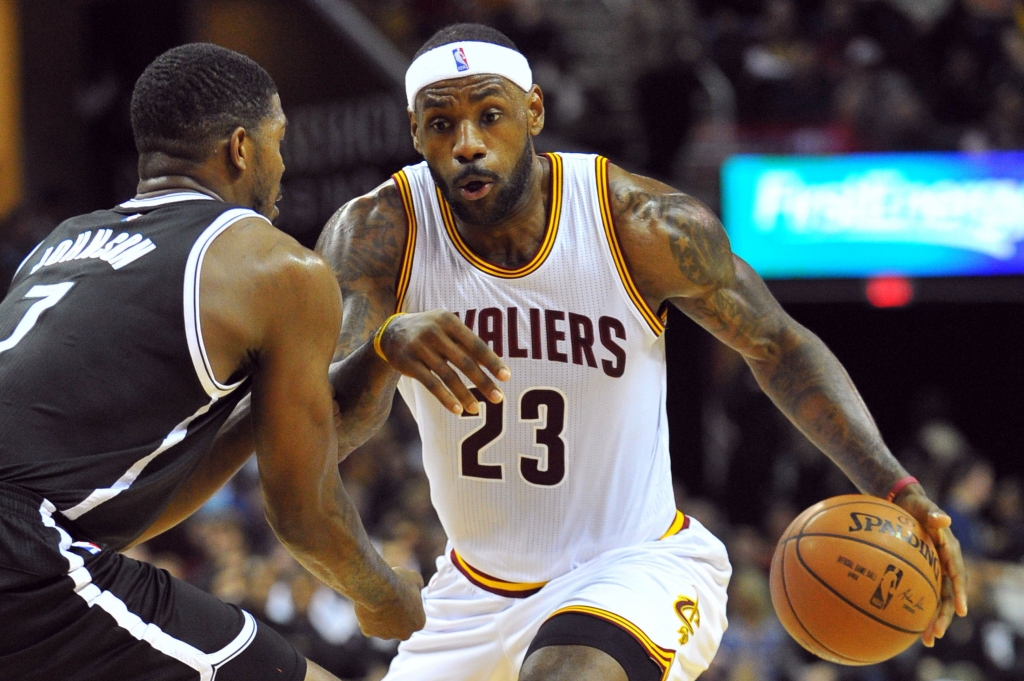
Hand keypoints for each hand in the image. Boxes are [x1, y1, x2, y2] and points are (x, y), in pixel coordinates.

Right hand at [354, 567, 425, 639]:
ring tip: (379, 599)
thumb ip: (417, 587)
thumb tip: (416, 588)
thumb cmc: (399, 582)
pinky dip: (368, 616)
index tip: (403, 595)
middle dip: (396, 616)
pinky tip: (369, 604)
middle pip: (401, 626)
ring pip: (384, 627)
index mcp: (419, 623)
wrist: (378, 588)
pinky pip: (369, 624)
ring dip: (382, 617)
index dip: (409, 605)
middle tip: (391, 599)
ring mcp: (386, 635)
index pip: (415, 616)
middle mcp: (404, 634)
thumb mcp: (415, 578)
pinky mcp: (369, 632)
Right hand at [379, 310, 510, 414]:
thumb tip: (496, 366)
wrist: (391, 332)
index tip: (506, 377)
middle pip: (464, 361)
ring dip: (465, 394)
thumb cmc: (430, 332)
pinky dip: (445, 398)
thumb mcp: (447, 329)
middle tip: (498, 398)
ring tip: (476, 409)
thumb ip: (467, 343)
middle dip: (483, 382)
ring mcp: (420, 347)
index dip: (492, 362)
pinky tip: (457, 410)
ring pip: (447, 376)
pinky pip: (431, 384)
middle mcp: (434, 332)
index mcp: (449, 321)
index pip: (476, 344)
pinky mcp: (408, 363)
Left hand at [892, 483, 967, 646]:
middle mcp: (945, 563)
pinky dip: (915, 607)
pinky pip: (921, 592)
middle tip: (934, 634)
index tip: (961, 611)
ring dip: (932, 619)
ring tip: (926, 640)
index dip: (960, 593)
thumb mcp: (923, 506)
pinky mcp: (921, 572)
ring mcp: (934, 569)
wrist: (904, 503)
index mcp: (950, 550)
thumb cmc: (915, 505)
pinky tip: (905, 624)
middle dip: (943, 616)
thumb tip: (943, 519)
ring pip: (936, 599)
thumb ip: (932, 513)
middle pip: (948, 595)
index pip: (957, 575)